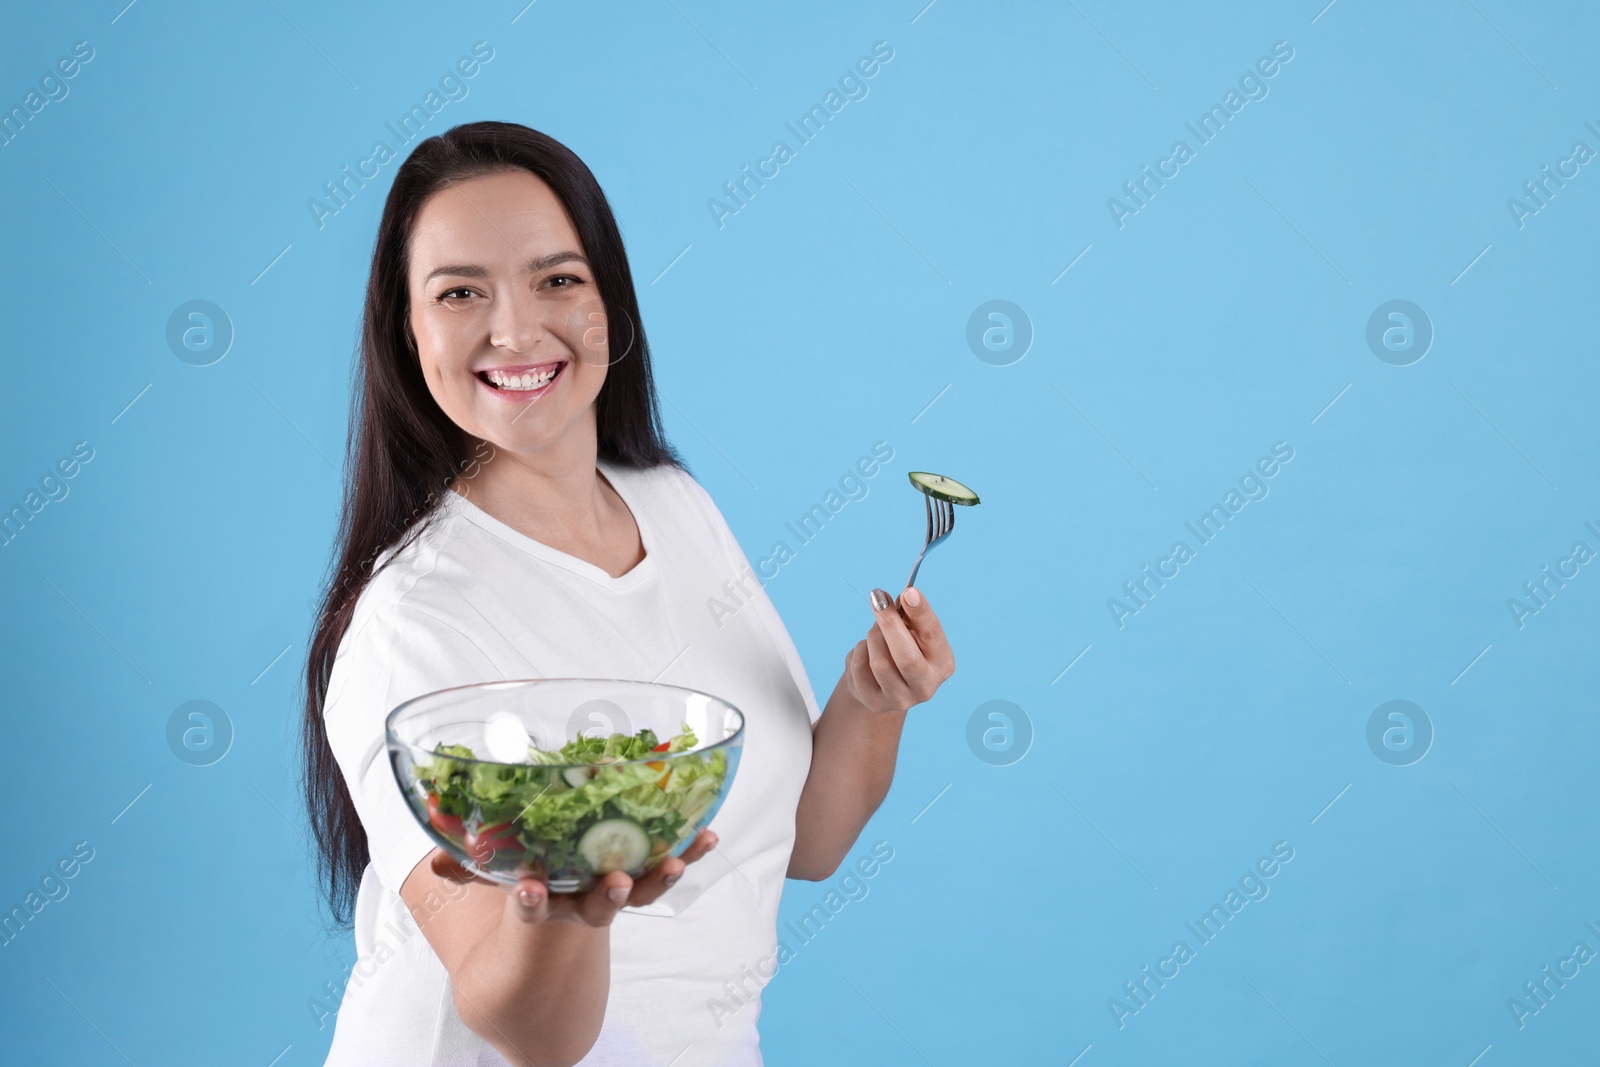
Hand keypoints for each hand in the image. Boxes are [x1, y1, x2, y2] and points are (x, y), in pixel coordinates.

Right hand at [428, 827, 718, 927]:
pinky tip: (709, 835)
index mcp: (545, 904)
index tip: (530, 890)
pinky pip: (669, 865)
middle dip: (607, 895)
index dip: (533, 902)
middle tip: (615, 883)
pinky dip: (689, 852)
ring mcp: (617, 891)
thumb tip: (432, 859)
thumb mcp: (492, 879)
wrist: (562, 920)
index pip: (535, 908)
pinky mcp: (643, 875)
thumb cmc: (526, 882)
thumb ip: (465, 868)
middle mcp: (583, 904)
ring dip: (659, 876)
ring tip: (674, 862)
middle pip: (599, 907)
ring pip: (640, 890)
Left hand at [844, 585, 955, 712]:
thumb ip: (908, 614)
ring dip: (872, 637)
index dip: (921, 613)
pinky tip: (865, 651)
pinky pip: (859, 668)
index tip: (908, 591)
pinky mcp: (875, 702)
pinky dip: (859, 651)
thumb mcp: (911, 630)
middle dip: (889, 623)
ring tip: (874, 632)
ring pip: (879, 662)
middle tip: (877, 598)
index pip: (933, 635)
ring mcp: (900, 699)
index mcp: (942, 664)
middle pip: (906, 656)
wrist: (883, 683)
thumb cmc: (903, 648)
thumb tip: (898, 597)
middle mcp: (926, 687)